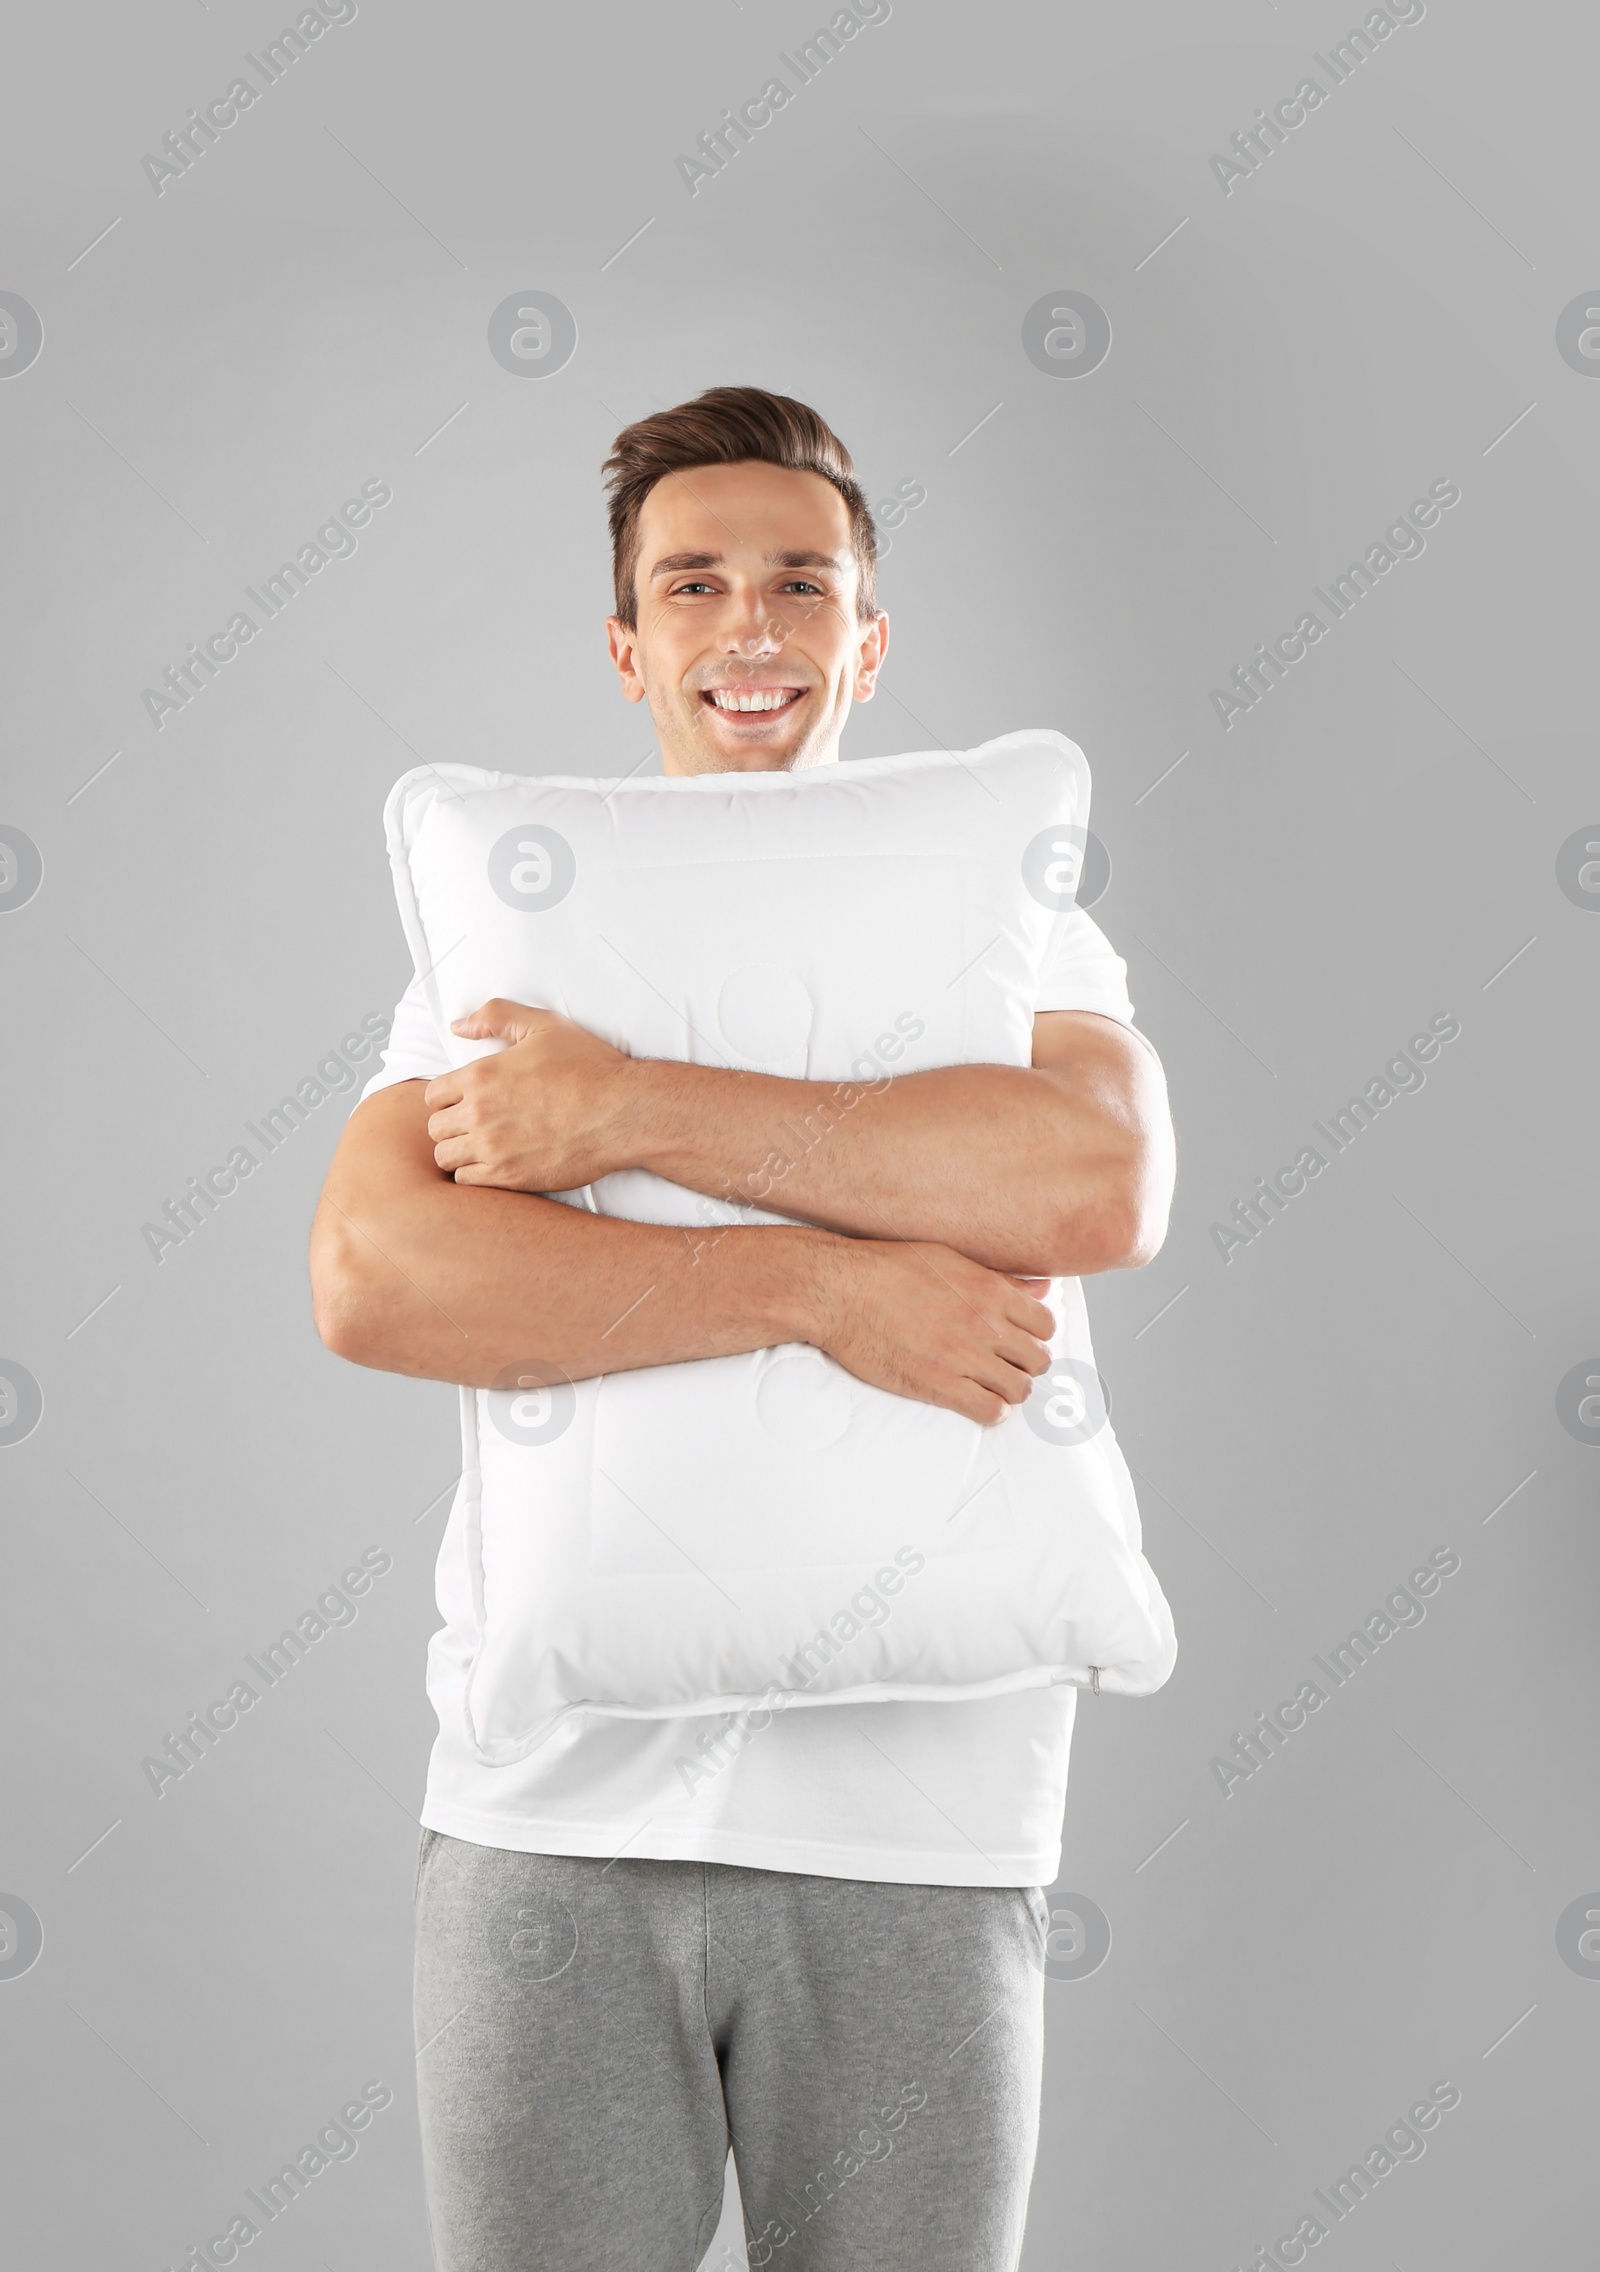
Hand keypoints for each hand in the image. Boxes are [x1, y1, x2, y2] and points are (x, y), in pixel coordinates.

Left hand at [424, 1000, 637, 1191]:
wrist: (622, 1112)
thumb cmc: (589, 1067)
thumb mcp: (544, 1026)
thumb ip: (496, 1016)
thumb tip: (458, 1025)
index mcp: (481, 1075)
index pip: (432, 1095)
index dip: (447, 1098)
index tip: (466, 1101)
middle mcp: (480, 1113)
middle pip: (435, 1129)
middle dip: (451, 1126)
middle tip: (475, 1125)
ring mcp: (493, 1148)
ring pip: (446, 1158)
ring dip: (459, 1152)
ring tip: (482, 1147)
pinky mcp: (509, 1177)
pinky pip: (467, 1181)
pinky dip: (475, 1174)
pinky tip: (496, 1164)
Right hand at [800, 1236, 1053, 1424]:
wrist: (839, 1291)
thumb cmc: (887, 1269)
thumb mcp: (949, 1259)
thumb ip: (999, 1279)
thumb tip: (1041, 1288)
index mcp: (989, 1289)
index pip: (1045, 1324)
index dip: (1036, 1335)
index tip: (1020, 1340)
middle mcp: (984, 1323)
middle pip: (1037, 1359)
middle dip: (1026, 1364)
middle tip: (1006, 1365)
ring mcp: (963, 1356)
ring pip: (1019, 1389)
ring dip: (1009, 1390)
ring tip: (990, 1385)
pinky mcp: (939, 1384)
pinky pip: (990, 1411)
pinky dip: (990, 1411)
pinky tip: (976, 1401)